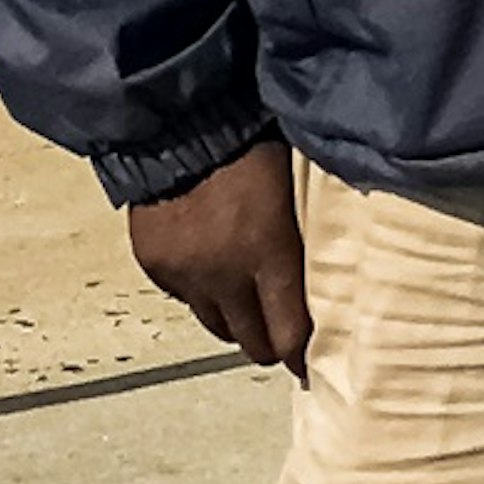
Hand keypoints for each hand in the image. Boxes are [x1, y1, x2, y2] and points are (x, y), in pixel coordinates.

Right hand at [124, 139, 313, 379]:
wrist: (179, 120)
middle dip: (269, 343)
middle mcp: (225, 275)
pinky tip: (210, 268)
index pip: (289, 335)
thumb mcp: (295, 189)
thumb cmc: (254, 142)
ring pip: (216, 326)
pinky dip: (200, 291)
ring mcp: (186, 274)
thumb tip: (328, 280)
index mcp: (269, 253)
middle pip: (252, 343)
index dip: (302, 355)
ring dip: (234, 320)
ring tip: (246, 302)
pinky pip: (184, 297)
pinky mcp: (155, 265)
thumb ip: (304, 240)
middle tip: (281, 335)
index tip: (311, 362)